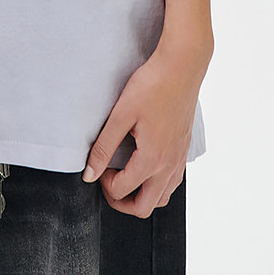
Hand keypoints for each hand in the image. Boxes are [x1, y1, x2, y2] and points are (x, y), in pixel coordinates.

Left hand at [82, 40, 209, 216]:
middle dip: (121, 202)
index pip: (122, 190)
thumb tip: (89, 174)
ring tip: (125, 178)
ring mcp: (179, 160)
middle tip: (108, 182)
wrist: (182, 67)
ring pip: (162, 198)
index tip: (98, 164)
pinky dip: (157, 186)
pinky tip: (146, 167)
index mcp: (152, 159)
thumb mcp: (121, 114)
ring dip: (141, 196)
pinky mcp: (184, 151)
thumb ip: (104, 147)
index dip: (103, 182)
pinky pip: (172, 183)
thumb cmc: (153, 85)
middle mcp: (169, 165)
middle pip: (145, 208)